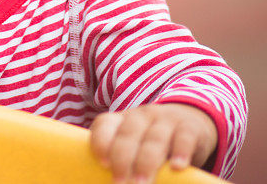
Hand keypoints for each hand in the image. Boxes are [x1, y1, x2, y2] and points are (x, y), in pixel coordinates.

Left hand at [89, 103, 217, 183]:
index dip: (101, 142)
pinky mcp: (189, 126)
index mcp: (122, 119)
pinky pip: (184, 138)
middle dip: (123, 160)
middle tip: (120, 183)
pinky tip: (176, 167)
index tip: (103, 164)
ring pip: (154, 139)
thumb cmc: (153, 142)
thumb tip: (107, 181)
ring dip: (146, 162)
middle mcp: (141, 115)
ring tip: (141, 183)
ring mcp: (166, 118)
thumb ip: (123, 158)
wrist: (192, 121)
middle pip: (128, 135)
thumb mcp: (136, 144)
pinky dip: (180, 153)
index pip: (105, 124)